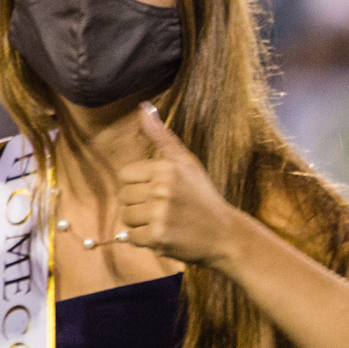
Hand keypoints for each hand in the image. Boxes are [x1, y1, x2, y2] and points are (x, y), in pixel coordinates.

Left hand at [116, 105, 246, 265]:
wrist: (224, 234)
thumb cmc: (202, 196)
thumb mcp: (186, 162)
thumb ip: (161, 136)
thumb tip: (143, 107)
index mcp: (167, 168)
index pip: (125, 175)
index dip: (138, 184)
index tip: (159, 191)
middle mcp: (162, 190)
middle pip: (123, 197)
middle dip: (139, 205)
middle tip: (164, 208)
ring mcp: (160, 215)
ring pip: (126, 218)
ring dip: (141, 223)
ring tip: (164, 221)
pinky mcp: (158, 238)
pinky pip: (132, 238)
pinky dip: (145, 240)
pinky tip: (165, 235)